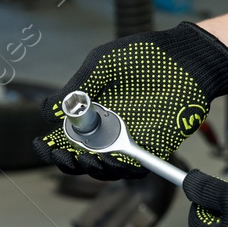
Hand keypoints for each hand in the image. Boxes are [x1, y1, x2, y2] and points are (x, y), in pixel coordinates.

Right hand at [33, 22, 227, 179]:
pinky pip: (135, 169)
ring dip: (93, 169)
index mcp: (89, 111)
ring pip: (104, 168)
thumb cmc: (144, 56)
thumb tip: (48, 112)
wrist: (186, 58)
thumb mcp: (102, 64)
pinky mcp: (152, 148)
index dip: (49, 145)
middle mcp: (106, 130)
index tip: (41, 145)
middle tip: (65, 154)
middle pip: (79, 159)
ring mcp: (128, 140)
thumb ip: (77, 87)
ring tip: (89, 159)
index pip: (63, 136)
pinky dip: (121, 170)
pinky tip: (113, 159)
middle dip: (67, 162)